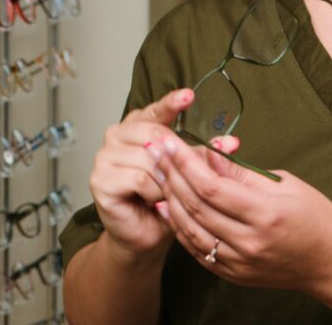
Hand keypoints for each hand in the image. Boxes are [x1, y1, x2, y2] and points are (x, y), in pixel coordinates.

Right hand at [89, 88, 196, 263]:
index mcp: (137, 127)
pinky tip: (151, 200)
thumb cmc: (163, 200)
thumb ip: (203, 154)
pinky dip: (153, 192)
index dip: (172, 103)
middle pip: (155, 133)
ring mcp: (105, 156)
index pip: (156, 110)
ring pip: (149, 157)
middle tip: (180, 177)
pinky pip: (139, 178)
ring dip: (164, 179)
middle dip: (175, 157)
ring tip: (163, 193)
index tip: (189, 96)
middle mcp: (117, 135)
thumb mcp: (186, 172)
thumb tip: (232, 142)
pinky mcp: (100, 179)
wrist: (144, 235)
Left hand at [150, 137, 331, 292]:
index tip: (170, 143)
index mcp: (266, 214)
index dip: (186, 163)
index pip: (212, 187)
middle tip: (155, 152)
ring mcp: (240, 262)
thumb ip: (242, 173)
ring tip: (157, 175)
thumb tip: (209, 155)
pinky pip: (197, 250)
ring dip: (170, 200)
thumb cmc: (315, 217)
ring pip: (191, 230)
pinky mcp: (234, 274)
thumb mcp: (285, 183)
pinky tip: (169, 207)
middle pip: (197, 207)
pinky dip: (180, 228)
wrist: (330, 263)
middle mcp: (249, 242)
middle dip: (171, 175)